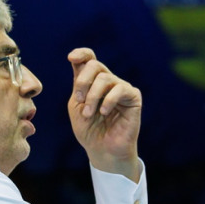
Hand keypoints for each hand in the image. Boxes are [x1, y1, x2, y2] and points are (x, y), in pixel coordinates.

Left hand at [67, 48, 141, 179]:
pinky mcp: (133, 98)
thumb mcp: (76, 105)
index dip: (81, 53)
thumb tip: (76, 60)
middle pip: (95, 65)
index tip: (71, 58)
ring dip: (92, 97)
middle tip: (78, 100)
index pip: (89, 58)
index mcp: (92, 82)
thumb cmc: (89, 130)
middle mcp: (108, 82)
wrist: (102, 150)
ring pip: (105, 78)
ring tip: (89, 114)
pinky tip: (104, 113)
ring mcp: (121, 88)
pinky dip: (108, 100)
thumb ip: (77, 83)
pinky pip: (120, 89)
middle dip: (83, 82)